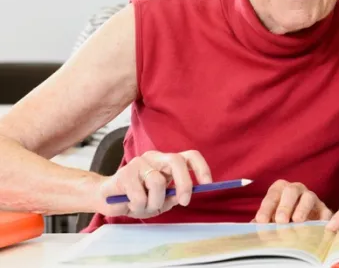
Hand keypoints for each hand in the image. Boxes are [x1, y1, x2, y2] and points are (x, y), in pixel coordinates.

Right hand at [96, 150, 211, 218]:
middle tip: (184, 201)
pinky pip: (139, 195)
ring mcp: (139, 163)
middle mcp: (155, 157)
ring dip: (154, 201)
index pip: (190, 156)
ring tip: (143, 205)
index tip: (207, 184)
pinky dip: (138, 205)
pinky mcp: (124, 173)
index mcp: (167, 162)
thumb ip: (173, 196)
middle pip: (176, 161)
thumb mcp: (160, 201)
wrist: (106, 199)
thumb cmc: (137, 199)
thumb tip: (183, 195)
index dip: (201, 168)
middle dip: (184, 183)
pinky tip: (130, 203)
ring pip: (158, 182)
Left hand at [253, 180, 331, 223]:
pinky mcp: (323, 209)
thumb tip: (253, 228)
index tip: (262, 221)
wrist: (302, 222)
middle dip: (285, 206)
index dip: (266, 208)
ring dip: (302, 209)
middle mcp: (295, 189)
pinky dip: (322, 218)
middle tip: (280, 220)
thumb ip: (262, 222)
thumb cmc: (280, 218)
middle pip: (291, 191)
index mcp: (279, 189)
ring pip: (308, 197)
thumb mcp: (269, 218)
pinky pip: (325, 211)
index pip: (272, 196)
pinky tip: (317, 226)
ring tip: (297, 221)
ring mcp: (311, 197)